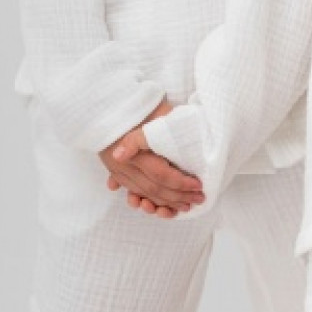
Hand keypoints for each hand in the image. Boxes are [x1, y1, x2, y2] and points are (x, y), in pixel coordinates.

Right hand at [99, 101, 204, 218]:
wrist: (113, 105)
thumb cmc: (143, 107)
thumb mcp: (157, 113)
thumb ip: (162, 131)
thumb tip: (163, 149)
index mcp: (136, 151)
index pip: (161, 174)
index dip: (180, 182)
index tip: (198, 184)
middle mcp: (124, 164)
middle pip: (153, 188)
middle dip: (177, 197)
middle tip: (198, 199)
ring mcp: (118, 169)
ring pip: (143, 192)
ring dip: (164, 203)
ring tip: (183, 206)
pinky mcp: (116, 170)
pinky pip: (132, 190)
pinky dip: (146, 200)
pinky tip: (159, 206)